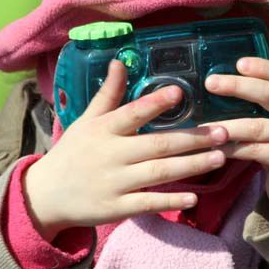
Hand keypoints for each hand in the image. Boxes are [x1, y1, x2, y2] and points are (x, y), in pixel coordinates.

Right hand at [23, 60, 229, 240]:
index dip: (155, 103)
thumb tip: (121, 60)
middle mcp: (110, 155)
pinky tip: (193, 197)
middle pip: (156, 145)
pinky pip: (147, 204)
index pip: (132, 113)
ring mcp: (113, 183)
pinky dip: (170, 201)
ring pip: (158, 173)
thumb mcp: (87, 121)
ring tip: (219, 158)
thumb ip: (108, 94)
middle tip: (223, 132)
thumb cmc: (73, 152)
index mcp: (104, 130)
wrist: (45, 194)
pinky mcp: (115, 208)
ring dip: (190, 166)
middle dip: (192, 139)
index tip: (179, 92)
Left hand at [205, 57, 268, 220]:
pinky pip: (255, 151)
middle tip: (211, 83)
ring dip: (228, 125)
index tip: (239, 63)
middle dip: (238, 86)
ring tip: (203, 126)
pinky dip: (233, 149)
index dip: (264, 67)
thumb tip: (221, 82)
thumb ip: (261, 100)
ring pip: (258, 127)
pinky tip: (216, 148)